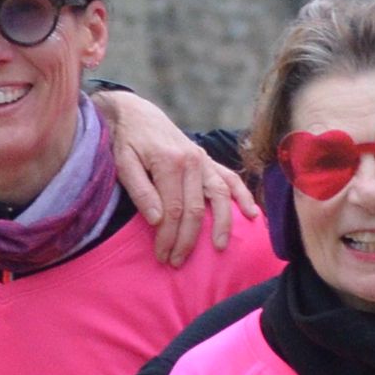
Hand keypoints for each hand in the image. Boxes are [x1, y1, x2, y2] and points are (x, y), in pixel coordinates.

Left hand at [97, 89, 232, 266]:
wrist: (136, 113)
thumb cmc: (126, 140)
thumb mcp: (123, 163)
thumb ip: (140, 190)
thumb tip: (157, 219)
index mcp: (170, 162)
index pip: (173, 210)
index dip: (168, 236)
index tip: (162, 256)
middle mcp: (192, 161)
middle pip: (196, 210)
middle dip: (187, 240)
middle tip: (177, 261)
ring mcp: (204, 160)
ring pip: (220, 197)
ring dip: (222, 224)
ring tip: (221, 247)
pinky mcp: (208, 160)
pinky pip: (231, 179)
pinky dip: (243, 196)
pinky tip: (251, 214)